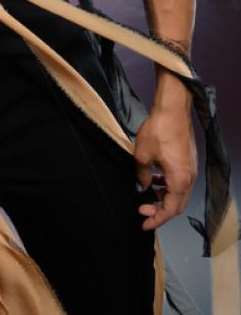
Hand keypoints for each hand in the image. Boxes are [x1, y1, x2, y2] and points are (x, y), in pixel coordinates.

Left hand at [134, 102, 196, 230]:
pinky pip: (179, 180)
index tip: (143, 223)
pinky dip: (167, 184)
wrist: (172, 108)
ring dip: (163, 196)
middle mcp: (189, 177)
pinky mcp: (187, 159)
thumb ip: (142, 175)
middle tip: (142, 209)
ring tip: (147, 192)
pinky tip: (155, 177)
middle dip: (159, 210)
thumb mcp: (142, 155)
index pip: (170, 210)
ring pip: (178, 192)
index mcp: (180, 180)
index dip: (156, 219)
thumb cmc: (159, 129)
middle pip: (176, 204)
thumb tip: (142, 186)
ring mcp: (190, 168)